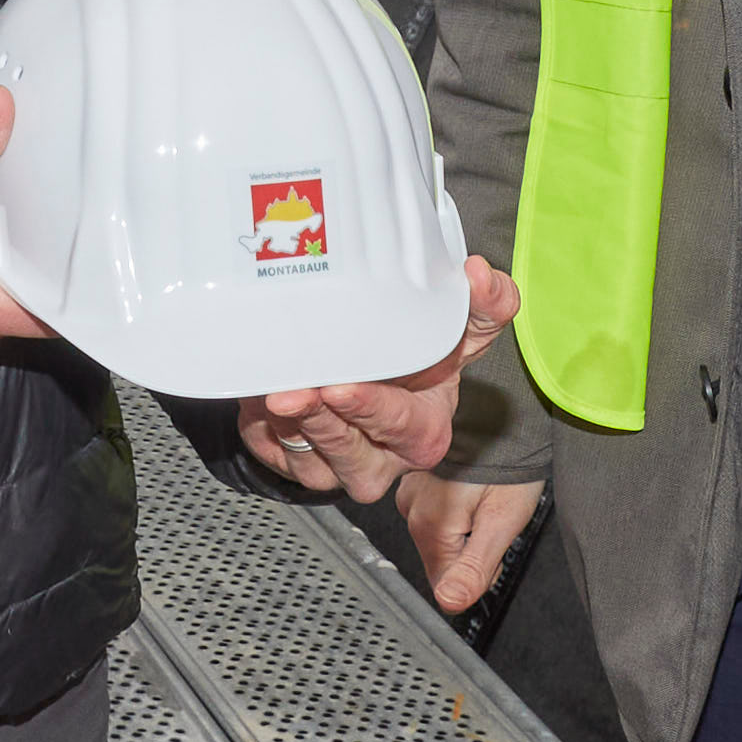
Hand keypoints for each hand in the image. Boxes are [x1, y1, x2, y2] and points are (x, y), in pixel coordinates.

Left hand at [247, 255, 524, 501]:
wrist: (382, 377)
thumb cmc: (422, 363)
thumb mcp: (461, 333)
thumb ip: (484, 306)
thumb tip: (479, 273)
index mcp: (424, 434)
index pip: (400, 427)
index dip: (370, 409)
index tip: (341, 388)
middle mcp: (380, 461)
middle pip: (347, 454)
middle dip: (319, 424)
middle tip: (293, 393)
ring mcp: (334, 469)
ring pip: (305, 463)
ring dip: (285, 426)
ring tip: (270, 389)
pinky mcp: (294, 466)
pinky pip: (270, 455)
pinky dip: (260, 428)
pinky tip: (257, 395)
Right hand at [401, 470, 545, 613]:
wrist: (506, 414)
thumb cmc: (510, 461)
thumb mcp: (502, 520)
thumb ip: (474, 566)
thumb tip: (450, 602)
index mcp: (429, 525)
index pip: (446, 584)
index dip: (477, 572)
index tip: (493, 541)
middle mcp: (410, 509)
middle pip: (442, 559)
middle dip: (471, 546)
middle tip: (494, 513)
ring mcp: (409, 491)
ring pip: (439, 535)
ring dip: (464, 525)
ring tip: (486, 495)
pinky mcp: (415, 480)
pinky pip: (434, 510)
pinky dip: (456, 506)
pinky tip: (473, 486)